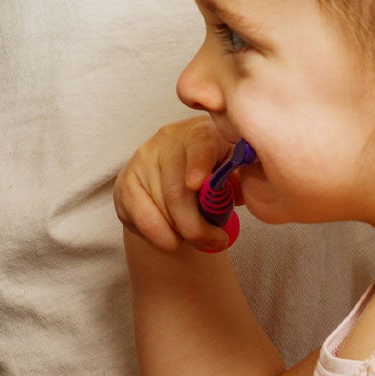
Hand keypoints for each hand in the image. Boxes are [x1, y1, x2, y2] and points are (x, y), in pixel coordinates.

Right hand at [114, 117, 235, 253]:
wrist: (185, 182)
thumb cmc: (218, 180)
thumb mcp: (236, 177)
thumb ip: (242, 182)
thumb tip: (249, 191)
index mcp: (203, 133)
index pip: (200, 146)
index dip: (199, 164)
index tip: (197, 185)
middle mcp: (169, 139)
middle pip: (178, 189)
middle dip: (197, 226)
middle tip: (216, 242)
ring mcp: (144, 157)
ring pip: (161, 206)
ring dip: (181, 232)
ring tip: (197, 237)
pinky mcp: (125, 179)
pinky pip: (141, 216)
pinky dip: (160, 235)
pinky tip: (172, 238)